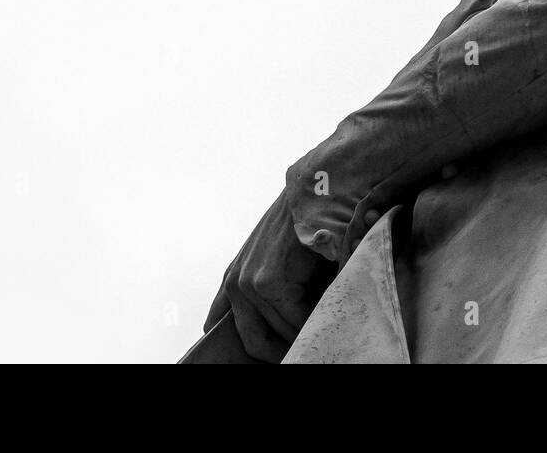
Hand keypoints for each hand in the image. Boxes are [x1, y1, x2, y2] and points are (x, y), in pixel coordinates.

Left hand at [204, 188, 334, 357]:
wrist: (313, 194)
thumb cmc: (300, 227)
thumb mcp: (272, 260)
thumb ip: (263, 294)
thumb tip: (282, 333)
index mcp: (231, 281)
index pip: (219, 329)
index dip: (250, 347)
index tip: (276, 350)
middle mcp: (235, 285)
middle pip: (254, 343)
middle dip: (280, 351)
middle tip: (302, 347)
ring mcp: (249, 284)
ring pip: (281, 333)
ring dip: (303, 334)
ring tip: (321, 324)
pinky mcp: (270, 283)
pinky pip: (296, 321)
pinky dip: (314, 321)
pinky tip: (327, 309)